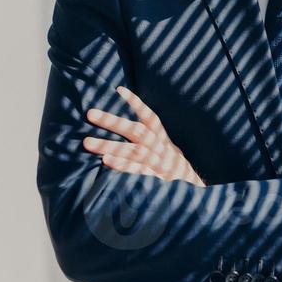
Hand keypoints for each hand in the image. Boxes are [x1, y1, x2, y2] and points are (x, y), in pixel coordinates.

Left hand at [83, 86, 207, 187]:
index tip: (119, 89)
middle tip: (90, 114)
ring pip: (133, 150)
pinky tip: (106, 161)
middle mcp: (160, 148)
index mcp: (163, 140)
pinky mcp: (155, 179)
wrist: (194, 192)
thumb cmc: (175, 170)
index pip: (150, 118)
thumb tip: (132, 127)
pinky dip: (122, 165)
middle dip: (112, 122)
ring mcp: (157, 163)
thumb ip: (153, 140)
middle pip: (135, 131)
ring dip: (109, 145)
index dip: (136, 103)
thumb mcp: (168, 151)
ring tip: (87, 142)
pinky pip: (137, 171)